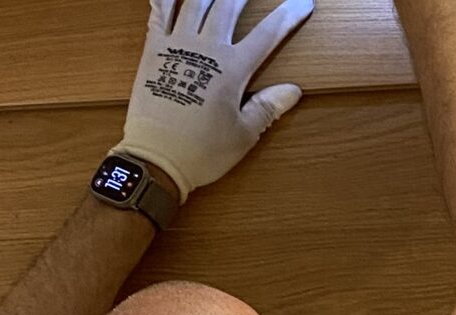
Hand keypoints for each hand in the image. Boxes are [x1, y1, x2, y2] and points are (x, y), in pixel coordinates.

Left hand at [114, 0, 315, 200]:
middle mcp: (206, 49)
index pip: (268, 33)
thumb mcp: (243, 135)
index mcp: (233, 69)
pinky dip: (165, 0)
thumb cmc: (202, 151)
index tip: (302, 3)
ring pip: (194, 3)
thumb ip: (267, 107)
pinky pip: (159, 14)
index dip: (287, 15)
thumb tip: (293, 91)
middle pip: (228, 6)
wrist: (154, 159)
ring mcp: (177, 45)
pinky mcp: (153, 50)